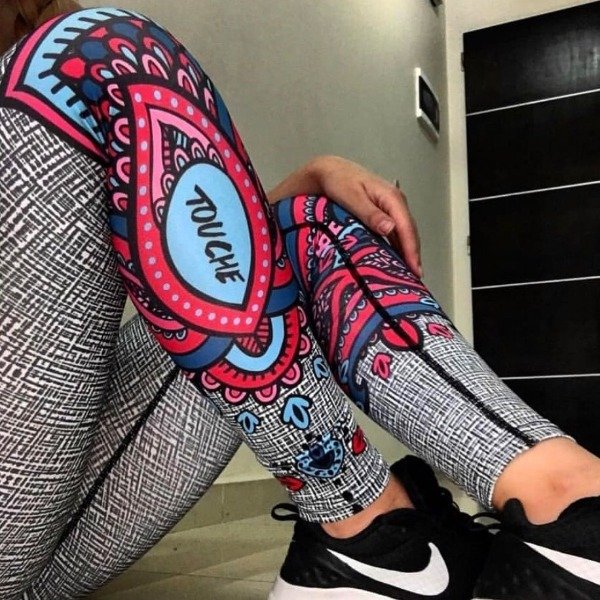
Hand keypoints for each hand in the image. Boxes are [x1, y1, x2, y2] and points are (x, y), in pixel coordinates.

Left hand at [311, 156, 422, 277]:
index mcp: (391, 197)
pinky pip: (396, 231)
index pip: (406, 227)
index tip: (414, 269)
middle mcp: (396, 201)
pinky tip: (398, 259)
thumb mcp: (352, 198)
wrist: (329, 170)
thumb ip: (370, 213)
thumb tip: (390, 228)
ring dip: (408, 251)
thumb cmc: (338, 182)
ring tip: (409, 274)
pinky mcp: (384, 211)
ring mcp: (391, 207)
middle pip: (409, 231)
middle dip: (414, 254)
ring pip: (404, 232)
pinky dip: (399, 245)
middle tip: (415, 279)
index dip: (411, 250)